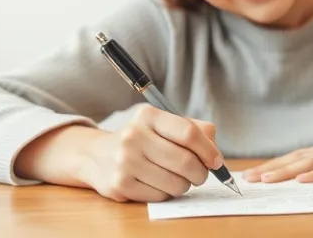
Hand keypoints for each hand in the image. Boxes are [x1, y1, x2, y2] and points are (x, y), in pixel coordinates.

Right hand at [77, 104, 222, 202]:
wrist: (96, 154)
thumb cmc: (142, 139)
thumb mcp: (163, 124)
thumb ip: (194, 129)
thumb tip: (215, 153)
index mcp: (149, 116)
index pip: (189, 133)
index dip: (209, 150)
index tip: (216, 161)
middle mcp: (134, 136)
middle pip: (185, 162)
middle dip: (201, 173)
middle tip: (200, 174)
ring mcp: (125, 162)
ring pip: (176, 183)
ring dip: (184, 185)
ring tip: (176, 177)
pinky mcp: (120, 185)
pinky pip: (160, 196)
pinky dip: (166, 193)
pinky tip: (157, 183)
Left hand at [242, 127, 312, 182]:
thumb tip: (306, 181)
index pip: (292, 159)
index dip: (270, 166)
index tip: (250, 175)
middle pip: (293, 160)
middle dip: (269, 169)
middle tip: (247, 179)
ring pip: (307, 164)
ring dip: (285, 171)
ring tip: (266, 179)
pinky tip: (302, 180)